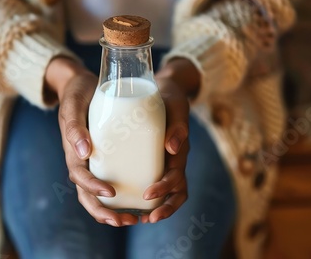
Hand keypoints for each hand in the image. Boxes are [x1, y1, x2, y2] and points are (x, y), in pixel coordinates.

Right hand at [45, 57, 138, 226]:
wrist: (82, 85)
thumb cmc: (78, 93)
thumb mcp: (74, 105)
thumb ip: (75, 126)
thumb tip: (83, 153)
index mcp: (72, 150)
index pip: (79, 176)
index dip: (92, 187)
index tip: (110, 191)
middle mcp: (82, 160)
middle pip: (87, 194)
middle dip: (103, 211)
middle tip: (124, 221)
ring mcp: (93, 161)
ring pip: (98, 194)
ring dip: (112, 210)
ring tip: (133, 220)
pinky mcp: (105, 158)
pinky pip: (110, 181)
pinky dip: (120, 196)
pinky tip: (138, 201)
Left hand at [140, 59, 196, 222]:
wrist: (165, 90)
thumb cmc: (169, 97)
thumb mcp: (175, 106)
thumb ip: (177, 125)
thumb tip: (173, 148)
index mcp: (180, 151)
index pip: (177, 177)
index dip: (165, 188)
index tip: (149, 193)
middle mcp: (174, 160)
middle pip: (177, 192)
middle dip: (165, 207)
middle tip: (148, 217)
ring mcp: (166, 162)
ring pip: (168, 193)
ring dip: (159, 208)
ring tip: (141, 219)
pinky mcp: (154, 160)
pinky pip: (154, 182)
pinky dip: (148, 198)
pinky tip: (130, 202)